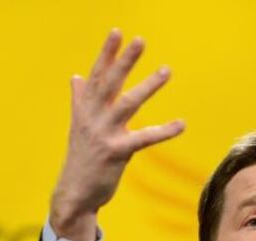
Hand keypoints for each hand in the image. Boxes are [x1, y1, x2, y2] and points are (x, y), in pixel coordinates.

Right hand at [50, 29, 185, 240]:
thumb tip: (76, 77)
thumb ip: (79, 100)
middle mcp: (92, 118)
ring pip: (127, 104)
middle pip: (111, 83)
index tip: (117, 33)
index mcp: (84, 109)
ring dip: (148, 86)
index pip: (96, 75)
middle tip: (140, 41)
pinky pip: (143, 138)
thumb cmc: (81, 159)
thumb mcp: (78, 126)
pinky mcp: (115, 153)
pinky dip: (163, 131)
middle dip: (125, 61)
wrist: (74, 193)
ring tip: (166, 70)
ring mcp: (103, 135)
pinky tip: (181, 124)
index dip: (106, 54)